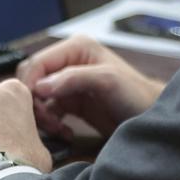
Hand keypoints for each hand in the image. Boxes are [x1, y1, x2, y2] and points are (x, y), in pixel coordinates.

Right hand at [16, 35, 163, 139]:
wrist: (148, 117)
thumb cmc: (135, 94)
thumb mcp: (107, 81)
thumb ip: (74, 78)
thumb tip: (40, 86)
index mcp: (76, 47)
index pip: (37, 63)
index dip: (30, 85)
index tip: (32, 108)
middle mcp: (68, 61)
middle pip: (32, 80)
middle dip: (35, 102)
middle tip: (46, 122)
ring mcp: (68, 82)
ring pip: (36, 98)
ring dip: (42, 116)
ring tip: (58, 128)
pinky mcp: (70, 102)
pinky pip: (47, 112)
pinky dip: (50, 124)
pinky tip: (65, 132)